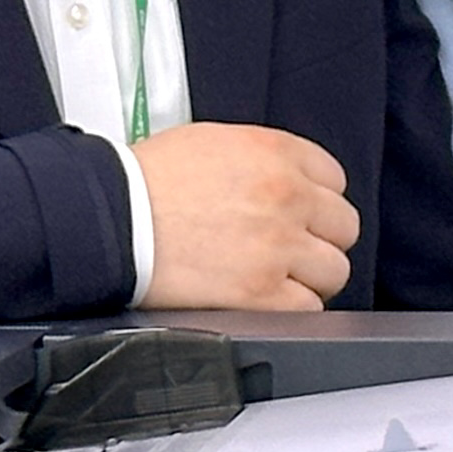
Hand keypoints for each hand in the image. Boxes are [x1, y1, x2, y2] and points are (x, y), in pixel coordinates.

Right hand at [135, 120, 358, 310]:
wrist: (110, 219)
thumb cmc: (144, 182)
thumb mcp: (213, 143)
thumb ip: (262, 160)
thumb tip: (286, 179)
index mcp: (277, 153)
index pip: (335, 180)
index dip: (315, 201)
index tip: (300, 214)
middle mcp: (286, 196)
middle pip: (342, 227)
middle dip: (318, 239)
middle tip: (289, 248)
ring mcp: (278, 246)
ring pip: (334, 270)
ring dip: (309, 277)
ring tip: (276, 277)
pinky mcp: (260, 292)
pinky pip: (308, 308)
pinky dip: (291, 309)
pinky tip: (265, 300)